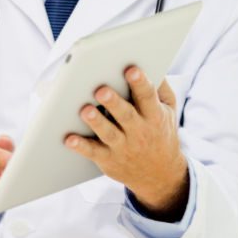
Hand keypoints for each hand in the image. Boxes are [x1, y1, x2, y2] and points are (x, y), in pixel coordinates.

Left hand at [63, 66, 188, 218]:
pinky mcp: (109, 160)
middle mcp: (139, 132)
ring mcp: (124, 147)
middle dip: (114, 103)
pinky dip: (81, 146)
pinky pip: (93, 152)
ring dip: (96, 122)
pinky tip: (68, 138)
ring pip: (109, 134)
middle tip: (101, 90)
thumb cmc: (159, 132)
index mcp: (154, 116)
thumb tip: (153, 63)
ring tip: (85, 110)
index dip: (140, 83)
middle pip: (126, 115)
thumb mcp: (168, 111)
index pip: (148, 97)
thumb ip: (161, 89)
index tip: (131, 69)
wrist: (160, 174)